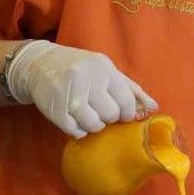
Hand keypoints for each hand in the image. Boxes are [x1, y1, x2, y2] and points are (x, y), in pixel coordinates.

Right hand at [6, 40, 156, 138]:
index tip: (122, 114)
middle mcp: (87, 80)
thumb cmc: (81, 69)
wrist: (39, 64)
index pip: (125, 100)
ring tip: (89, 116)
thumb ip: (131, 89)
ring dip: (94, 126)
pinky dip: (79, 130)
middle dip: (109, 118)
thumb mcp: (107, 71)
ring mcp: (68, 95)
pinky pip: (75, 130)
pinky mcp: (54, 109)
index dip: (127, 113)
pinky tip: (77, 121)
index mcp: (104, 69)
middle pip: (110, 114)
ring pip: (93, 124)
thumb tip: (154, 108)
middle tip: (102, 113)